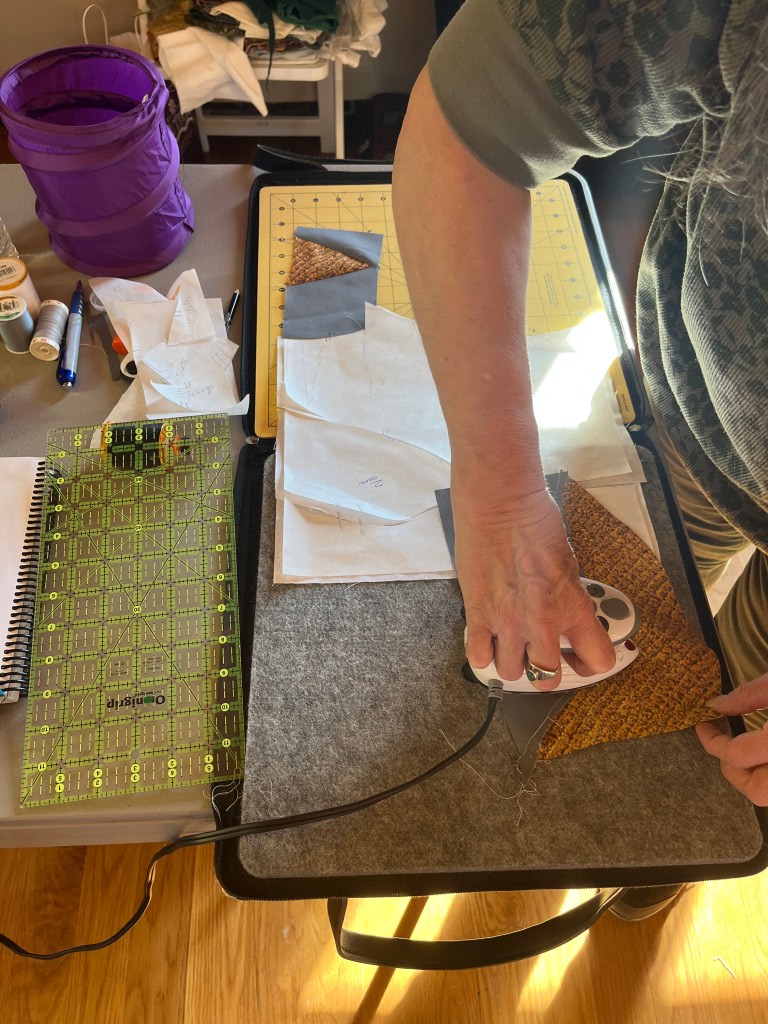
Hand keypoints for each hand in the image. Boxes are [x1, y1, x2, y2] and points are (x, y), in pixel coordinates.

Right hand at [454, 486, 616, 690]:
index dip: (588, 664)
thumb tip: (563, 612)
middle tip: (539, 656)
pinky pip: (479, 657)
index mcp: (573, 607)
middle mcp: (542, 624)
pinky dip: (483, 655)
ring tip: (510, 647)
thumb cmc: (536, 521)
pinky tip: (487, 640)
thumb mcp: (568, 562)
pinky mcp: (478, 616)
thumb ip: (566, 596)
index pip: (598, 660)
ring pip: (511, 673)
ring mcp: (508, 623)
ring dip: (512, 663)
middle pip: (547, 679)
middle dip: (545, 672)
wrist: (500, 505)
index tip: (578, 657)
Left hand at [696, 672, 767, 805]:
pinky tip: (765, 752)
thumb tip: (717, 705)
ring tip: (749, 749)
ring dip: (757, 777)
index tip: (703, 726)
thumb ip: (749, 696)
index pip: (737, 755)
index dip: (713, 742)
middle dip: (736, 771)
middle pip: (757, 791)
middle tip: (726, 745)